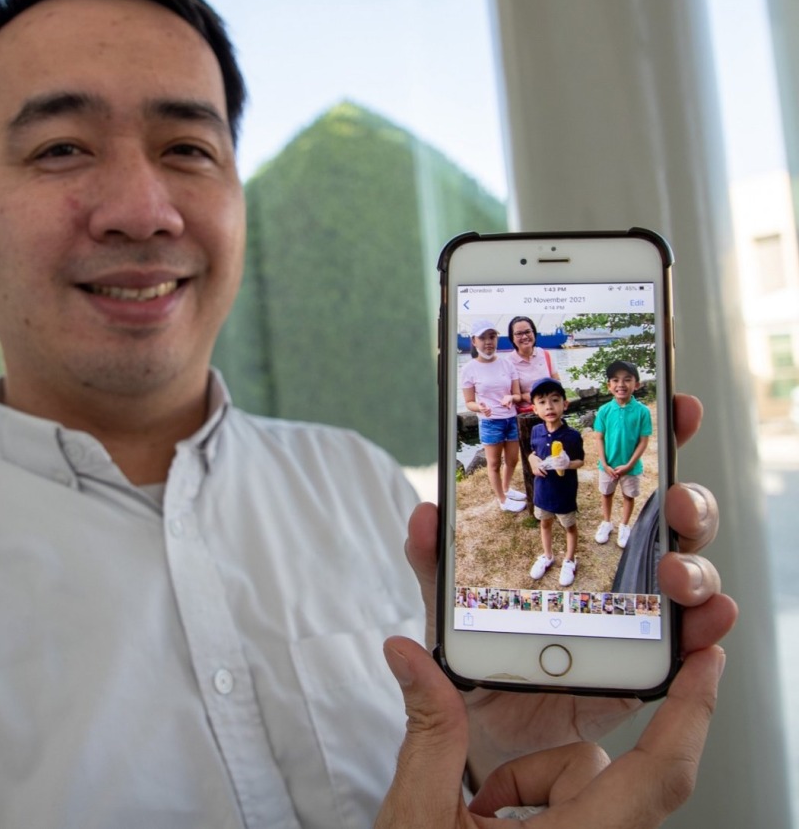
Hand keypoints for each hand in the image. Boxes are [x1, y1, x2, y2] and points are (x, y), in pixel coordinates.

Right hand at [373, 637, 725, 827]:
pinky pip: (569, 805)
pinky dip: (528, 801)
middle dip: (538, 768)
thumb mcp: (421, 814)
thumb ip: (430, 730)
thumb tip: (409, 656)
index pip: (658, 774)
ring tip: (478, 823)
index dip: (690, 713)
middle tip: (490, 795)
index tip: (703, 663)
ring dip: (527, 785)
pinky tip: (487, 827)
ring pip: (581, 783)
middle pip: (596, 770)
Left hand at [403, 394, 737, 773]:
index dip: (657, 436)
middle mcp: (618, 566)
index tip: (678, 405)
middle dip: (688, 501)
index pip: (623, 473)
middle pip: (672, 518)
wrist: (480, 725)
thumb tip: (424, 514)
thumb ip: (434, 559)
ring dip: (695, 567)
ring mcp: (638, 613)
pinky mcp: (645, 666)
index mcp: (576, 531)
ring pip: (689, 575)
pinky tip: (706, 629)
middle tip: (676, 501)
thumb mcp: (447, 601)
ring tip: (676, 573)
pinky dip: (706, 633)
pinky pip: (689, 647)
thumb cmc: (475, 648)